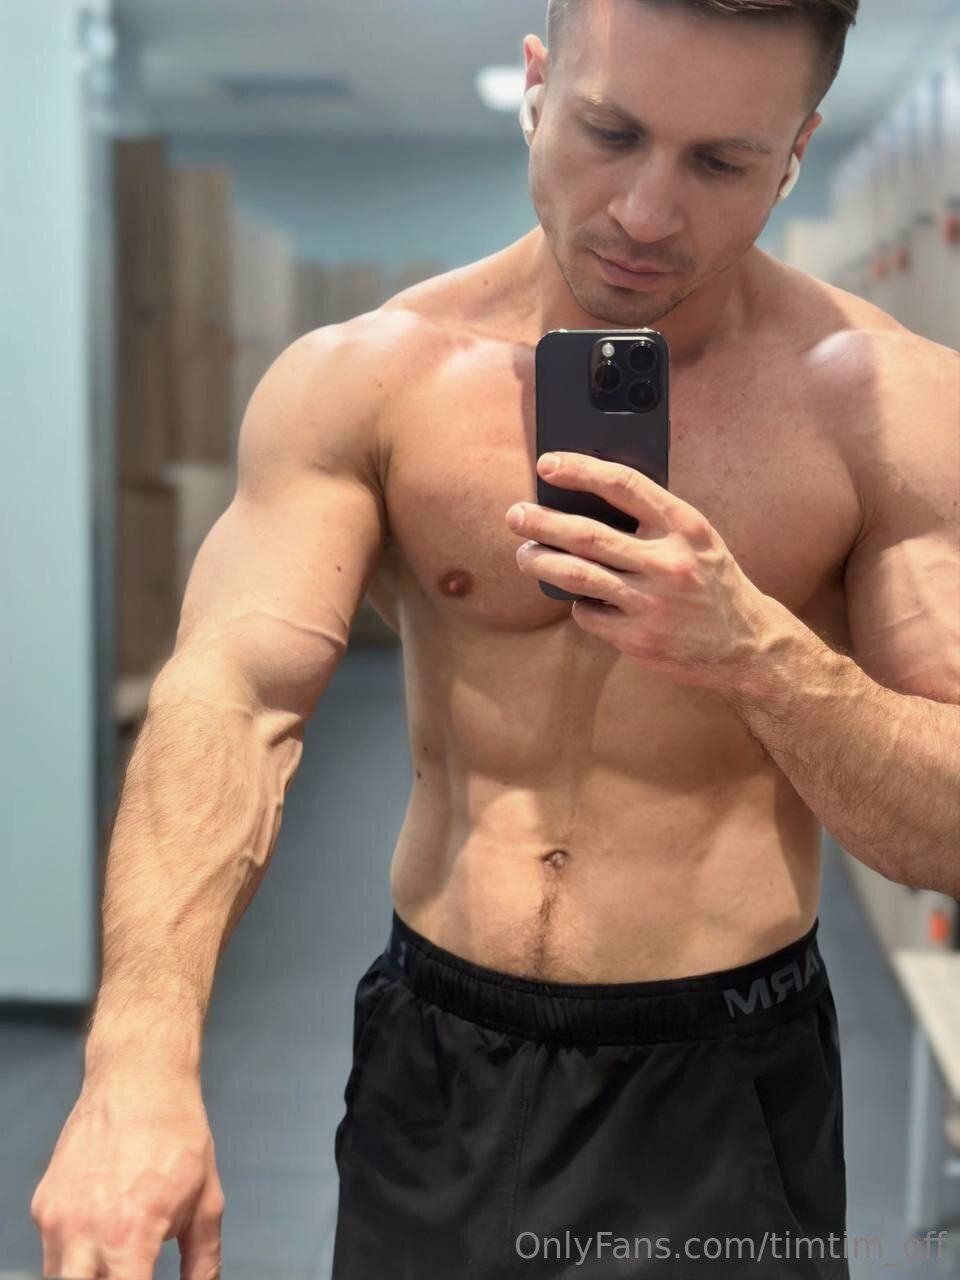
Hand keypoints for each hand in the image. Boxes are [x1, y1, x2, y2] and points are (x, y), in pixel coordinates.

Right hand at [30, 1071, 223, 1278]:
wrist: (138, 1078)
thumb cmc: (178, 1135)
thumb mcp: (206, 1201)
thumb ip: (203, 1261)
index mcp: (129, 1236)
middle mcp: (84, 1233)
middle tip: (130, 1271)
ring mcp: (57, 1220)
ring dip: (88, 1277)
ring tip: (118, 1259)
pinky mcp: (42, 1205)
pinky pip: (51, 1252)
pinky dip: (72, 1257)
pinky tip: (99, 1235)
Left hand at [506, 451, 777, 691]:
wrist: (746, 646)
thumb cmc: (712, 583)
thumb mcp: (697, 540)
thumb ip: (653, 520)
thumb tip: (584, 501)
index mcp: (684, 525)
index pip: (623, 485)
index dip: (580, 470)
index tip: (547, 464)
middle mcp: (668, 561)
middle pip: (586, 534)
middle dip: (542, 522)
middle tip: (515, 515)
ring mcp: (651, 603)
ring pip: (577, 576)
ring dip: (541, 562)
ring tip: (525, 555)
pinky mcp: (638, 638)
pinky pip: (589, 614)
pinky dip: (579, 604)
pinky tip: (582, 599)